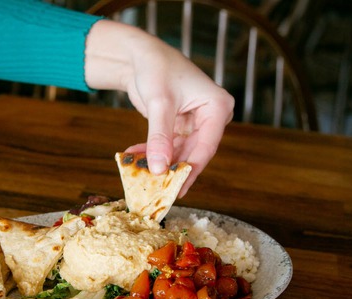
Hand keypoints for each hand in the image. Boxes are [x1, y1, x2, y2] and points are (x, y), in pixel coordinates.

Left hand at [84, 20, 234, 196]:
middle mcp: (211, 116)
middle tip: (157, 189)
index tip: (177, 188)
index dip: (191, 169)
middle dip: (173, 169)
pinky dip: (152, 152)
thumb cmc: (155, 68)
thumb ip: (160, 137)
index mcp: (217, 106)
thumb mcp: (159, 104)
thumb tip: (159, 169)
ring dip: (159, 162)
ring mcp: (195, 123)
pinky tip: (134, 158)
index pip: (207, 146)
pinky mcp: (179, 126)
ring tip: (140, 174)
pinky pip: (168, 146)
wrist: (139, 55)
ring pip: (179, 153)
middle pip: (194, 153)